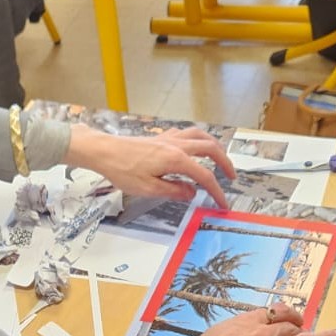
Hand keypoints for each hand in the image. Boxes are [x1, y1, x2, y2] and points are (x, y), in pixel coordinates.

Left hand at [64, 125, 235, 207]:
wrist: (104, 151)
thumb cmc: (122, 169)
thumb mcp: (148, 189)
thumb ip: (174, 190)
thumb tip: (191, 192)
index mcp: (176, 159)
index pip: (205, 176)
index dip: (217, 191)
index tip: (222, 202)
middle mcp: (176, 145)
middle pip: (210, 149)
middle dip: (225, 162)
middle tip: (231, 177)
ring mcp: (169, 138)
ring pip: (201, 136)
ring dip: (214, 146)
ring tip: (220, 158)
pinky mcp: (161, 137)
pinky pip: (187, 133)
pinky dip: (197, 139)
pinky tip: (195, 147)